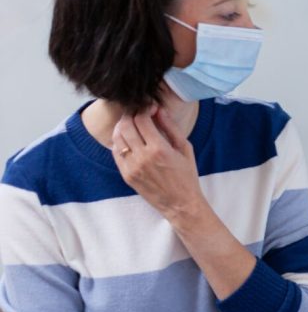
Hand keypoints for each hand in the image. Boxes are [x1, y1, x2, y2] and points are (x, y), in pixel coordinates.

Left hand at [112, 107, 205, 223]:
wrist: (180, 204)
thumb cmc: (187, 176)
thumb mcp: (185, 149)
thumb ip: (171, 127)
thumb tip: (159, 110)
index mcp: (159, 149)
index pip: (142, 119)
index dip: (145, 109)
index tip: (150, 108)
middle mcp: (142, 157)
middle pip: (126, 125)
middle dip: (131, 114)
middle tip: (138, 113)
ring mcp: (132, 167)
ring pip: (117, 137)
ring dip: (122, 126)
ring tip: (131, 124)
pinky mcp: (126, 175)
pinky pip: (116, 152)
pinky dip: (119, 142)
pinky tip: (128, 140)